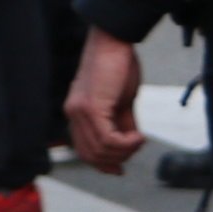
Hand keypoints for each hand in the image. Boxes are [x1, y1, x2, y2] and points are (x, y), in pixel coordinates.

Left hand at [68, 27, 149, 174]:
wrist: (114, 41)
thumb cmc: (118, 67)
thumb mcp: (121, 102)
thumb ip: (122, 124)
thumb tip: (129, 145)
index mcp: (77, 114)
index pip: (84, 150)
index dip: (103, 163)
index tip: (120, 169)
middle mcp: (73, 115)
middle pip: (91, 155)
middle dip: (117, 159)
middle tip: (136, 147)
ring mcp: (80, 112)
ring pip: (100, 150)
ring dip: (125, 151)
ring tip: (139, 138)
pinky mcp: (91, 107)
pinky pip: (107, 139)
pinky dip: (126, 143)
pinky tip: (138, 136)